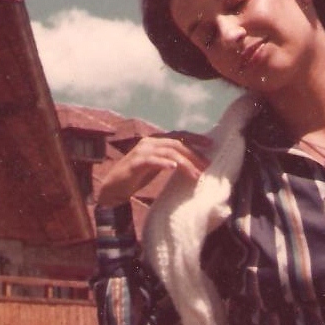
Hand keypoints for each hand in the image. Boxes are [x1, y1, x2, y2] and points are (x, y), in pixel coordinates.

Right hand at [95, 131, 211, 206]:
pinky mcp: (135, 163)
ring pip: (168, 152)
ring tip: (196, 174)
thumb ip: (170, 160)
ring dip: (184, 163)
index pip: (178, 136)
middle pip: (176, 144)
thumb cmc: (136, 177)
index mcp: (155, 142)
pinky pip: (152, 160)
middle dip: (194, 154)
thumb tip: (191, 163)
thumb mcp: (157, 166)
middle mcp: (149, 143)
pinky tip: (173, 168)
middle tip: (207, 165)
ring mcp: (141, 152)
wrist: (113, 188)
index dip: (195, 138)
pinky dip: (164, 163)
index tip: (211, 144)